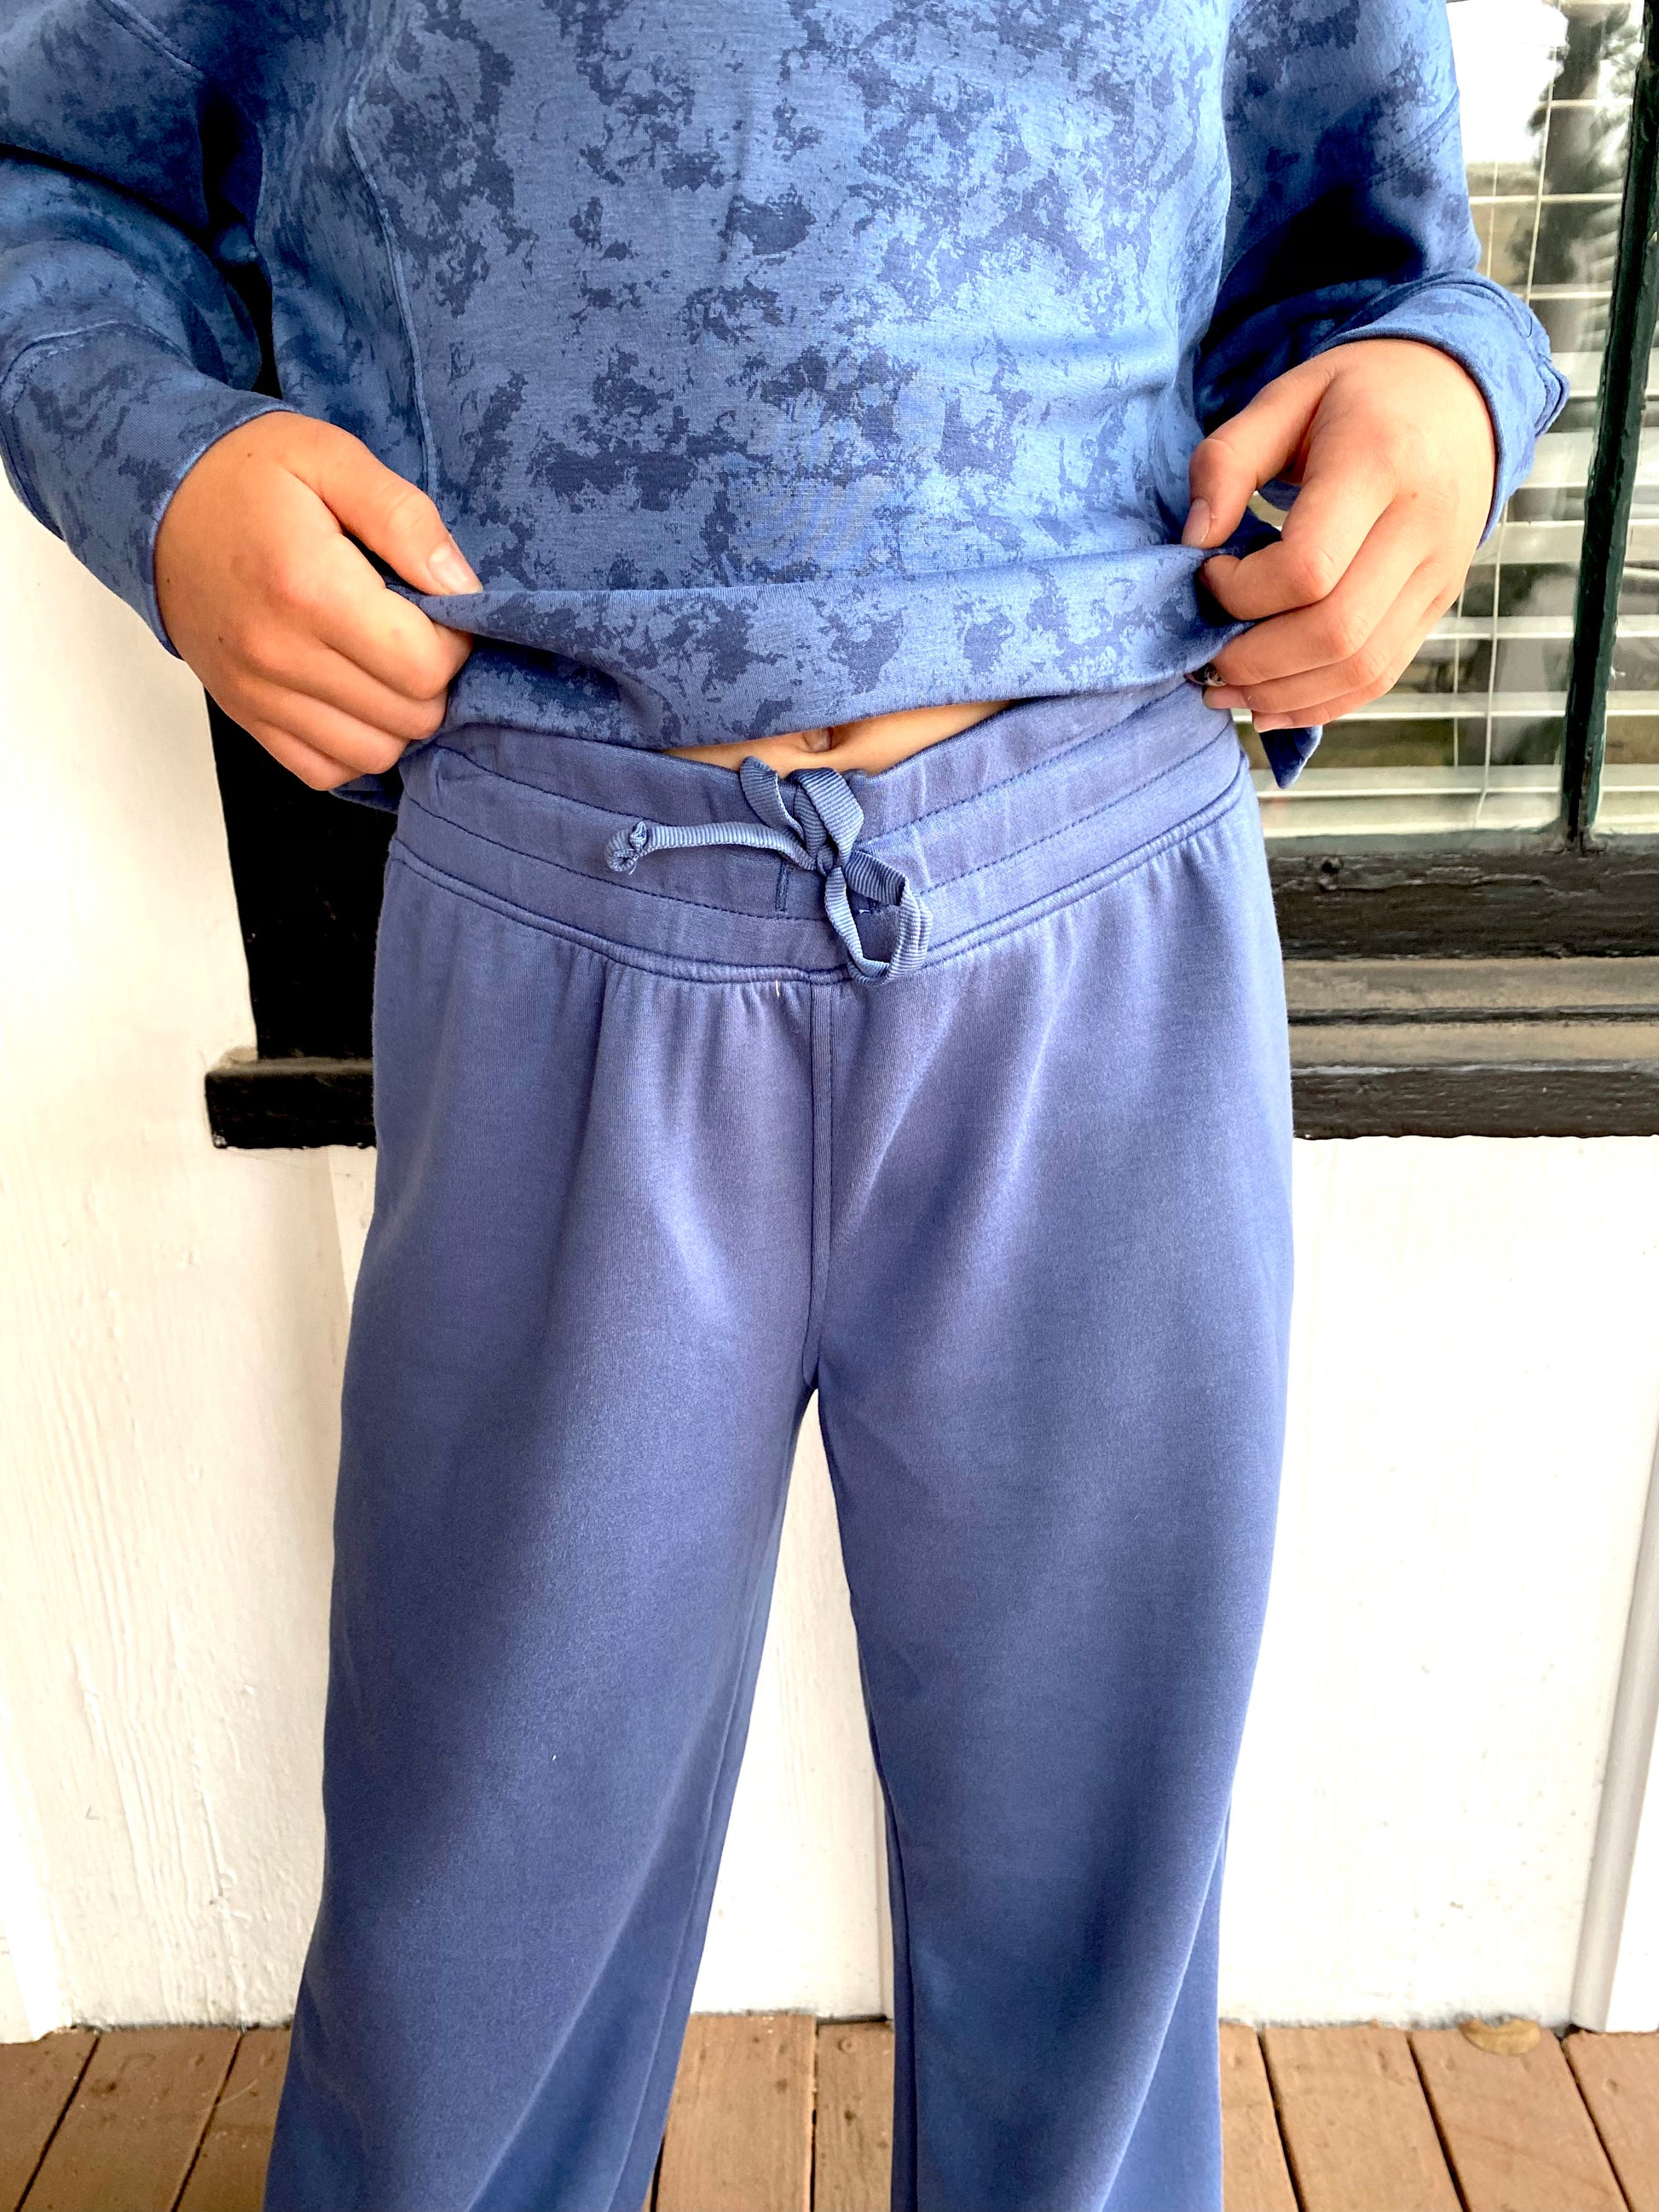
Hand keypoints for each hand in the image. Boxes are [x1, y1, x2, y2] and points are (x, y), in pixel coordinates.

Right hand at [155, 412, 480, 789]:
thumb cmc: (248, 474)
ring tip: (386, 664)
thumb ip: (404, 518)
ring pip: (374, 754)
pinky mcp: (245, 715)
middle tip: (414, 632)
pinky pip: (324, 770)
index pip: (424, 666)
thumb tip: (463, 587)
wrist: (154, 502)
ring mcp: (257, 694)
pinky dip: (354, 746)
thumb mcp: (331, 458)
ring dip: (399, 718)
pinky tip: (356, 698)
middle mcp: (279, 654)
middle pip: (409, 717)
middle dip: (432, 679)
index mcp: (308, 588)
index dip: (454, 641)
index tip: (439, 607)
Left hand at [1183, 339, 1495, 733]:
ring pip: (1360, 666)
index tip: (1209, 572)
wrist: (1463, 393)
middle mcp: (1421, 526)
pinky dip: (1321, 702)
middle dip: (1254, 662)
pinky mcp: (1438, 603)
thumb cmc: (1360, 393)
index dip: (1242, 591)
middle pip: (1335, 631)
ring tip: (1225, 692)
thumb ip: (1227, 461)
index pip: (1307, 568)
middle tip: (1205, 658)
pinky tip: (1271, 703)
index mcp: (1380, 462)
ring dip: (1282, 695)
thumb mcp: (1286, 395)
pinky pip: (1381, 675)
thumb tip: (1194, 542)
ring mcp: (1438, 572)